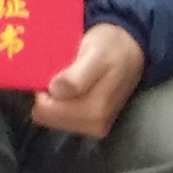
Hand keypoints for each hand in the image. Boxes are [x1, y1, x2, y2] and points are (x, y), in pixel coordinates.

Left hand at [30, 21, 147, 139]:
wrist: (131, 48)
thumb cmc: (111, 46)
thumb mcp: (95, 54)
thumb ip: (77, 76)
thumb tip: (55, 91)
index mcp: (94, 112)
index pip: (45, 111)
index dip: (41, 88)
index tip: (49, 70)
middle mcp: (94, 125)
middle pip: (46, 116)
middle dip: (45, 95)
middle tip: (56, 70)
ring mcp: (93, 126)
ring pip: (51, 117)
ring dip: (52, 98)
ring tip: (63, 76)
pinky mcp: (92, 122)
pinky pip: (60, 116)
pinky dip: (58, 100)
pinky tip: (66, 84)